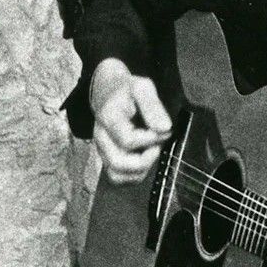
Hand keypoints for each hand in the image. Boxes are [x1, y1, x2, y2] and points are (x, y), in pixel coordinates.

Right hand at [90, 58, 172, 181]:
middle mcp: (101, 138)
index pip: (128, 141)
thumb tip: (165, 127)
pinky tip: (145, 159)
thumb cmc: (127, 90)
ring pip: (117, 176)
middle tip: (158, 143)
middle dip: (146, 158)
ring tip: (151, 151)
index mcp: (108, 118)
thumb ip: (153, 106)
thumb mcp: (142, 87)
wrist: (108, 92)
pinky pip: (118, 179)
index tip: (164, 128)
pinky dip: (135, 176)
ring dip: (141, 169)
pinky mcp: (106, 158)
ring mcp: (102, 150)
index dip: (151, 139)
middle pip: (119, 163)